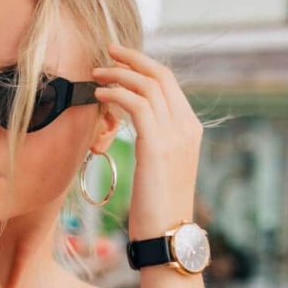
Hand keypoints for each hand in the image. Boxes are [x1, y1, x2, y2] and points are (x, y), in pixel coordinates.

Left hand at [92, 43, 202, 239]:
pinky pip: (135, 104)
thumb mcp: (162, 167)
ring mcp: (175, 135)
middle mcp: (187, 127)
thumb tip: (139, 127)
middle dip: (132, 59)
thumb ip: (156, 141)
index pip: (170, 84)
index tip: (121, 59)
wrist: (167, 236)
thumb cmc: (158, 208)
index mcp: (191, 129)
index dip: (144, 66)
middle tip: (107, 51)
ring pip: (147, 85)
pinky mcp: (157, 145)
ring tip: (96, 75)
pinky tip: (99, 96)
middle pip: (161, 75)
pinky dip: (115, 94)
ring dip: (118, 75)